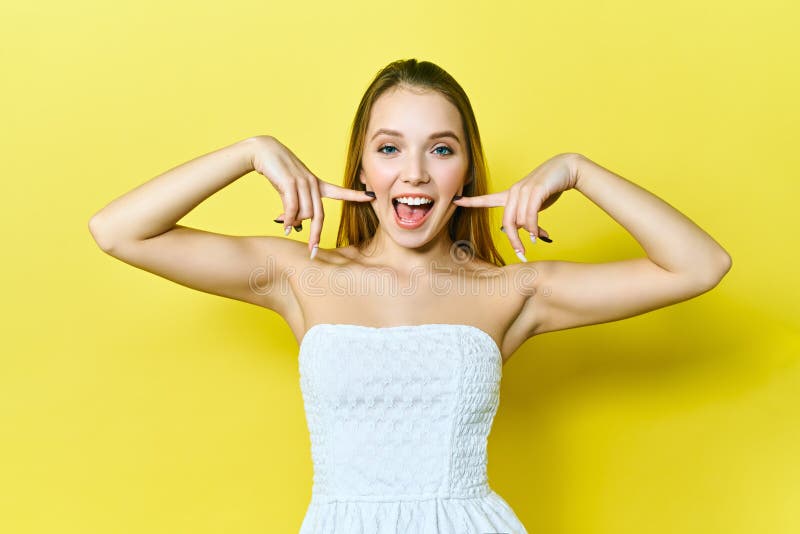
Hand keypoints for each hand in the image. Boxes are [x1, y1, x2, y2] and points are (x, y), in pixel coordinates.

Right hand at [248, 135, 373, 254]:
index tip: (371, 197)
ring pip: (304, 213)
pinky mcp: (291, 183)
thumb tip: (297, 228)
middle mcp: (313, 183)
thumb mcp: (290, 190)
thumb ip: (296, 207)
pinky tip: (284, 227)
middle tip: (312, 252)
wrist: (264, 151)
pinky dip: (289, 220)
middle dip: (316, 236)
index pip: (339, 191)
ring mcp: (303, 183)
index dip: (355, 195)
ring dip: (293, 222)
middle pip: (319, 215)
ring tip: (282, 221)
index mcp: (316, 184)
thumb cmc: (277, 171)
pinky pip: (293, 209)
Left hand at [452, 152, 581, 260]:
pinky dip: (533, 228)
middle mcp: (514, 192)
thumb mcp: (535, 203)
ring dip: (530, 233)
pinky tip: (538, 235)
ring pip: (520, 221)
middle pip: (507, 222)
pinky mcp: (535, 191)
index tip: (455, 200)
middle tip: (521, 253)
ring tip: (539, 237)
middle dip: (514, 240)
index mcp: (510, 194)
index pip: (487, 198)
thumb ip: (526, 216)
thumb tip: (526, 234)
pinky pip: (530, 215)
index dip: (471, 201)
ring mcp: (524, 190)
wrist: (567, 168)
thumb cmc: (550, 187)